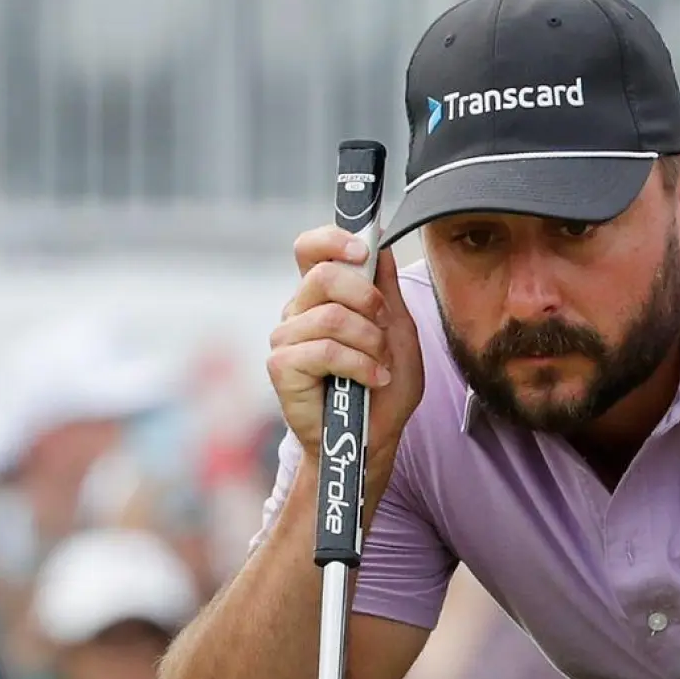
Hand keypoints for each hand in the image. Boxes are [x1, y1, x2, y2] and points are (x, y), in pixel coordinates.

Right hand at [268, 225, 423, 518]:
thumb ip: (387, 291)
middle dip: (367, 300)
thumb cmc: (384, 388)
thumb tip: (380, 247)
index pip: (310, 249)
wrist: (373, 439)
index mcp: (323, 296)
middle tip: (383, 326)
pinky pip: (324, 350)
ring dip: (369, 343)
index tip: (362, 250)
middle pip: (323, 274)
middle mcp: (298, 311)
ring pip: (330, 316)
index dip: (331, 239)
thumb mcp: (398, 332)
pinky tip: (372, 380)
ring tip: (379, 365)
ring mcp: (286, 338)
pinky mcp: (281, 367)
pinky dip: (359, 365)